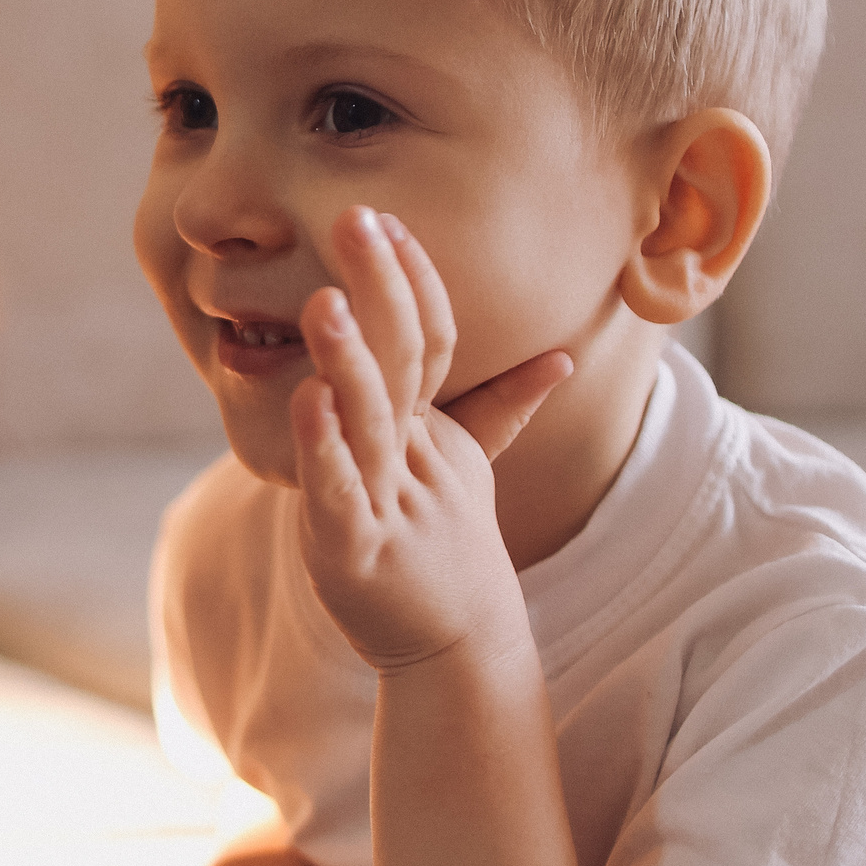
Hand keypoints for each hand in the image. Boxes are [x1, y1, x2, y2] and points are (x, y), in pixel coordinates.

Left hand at [290, 207, 570, 671]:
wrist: (455, 648)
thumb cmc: (445, 547)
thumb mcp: (468, 468)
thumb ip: (502, 408)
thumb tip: (560, 358)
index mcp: (429, 428)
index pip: (433, 338)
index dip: (412, 279)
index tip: (384, 217)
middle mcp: (413, 454)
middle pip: (406, 359)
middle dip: (381, 287)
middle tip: (354, 217)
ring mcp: (386, 500)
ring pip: (371, 420)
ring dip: (349, 358)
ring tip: (324, 300)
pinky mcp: (353, 550)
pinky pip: (338, 490)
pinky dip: (323, 446)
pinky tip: (305, 399)